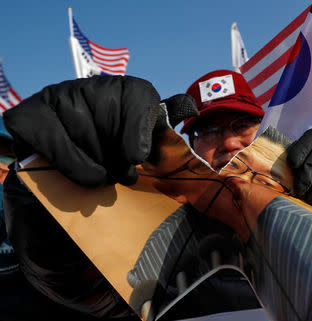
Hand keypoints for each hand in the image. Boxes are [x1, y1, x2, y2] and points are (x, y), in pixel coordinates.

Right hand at [3, 76, 197, 186]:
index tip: (137, 158)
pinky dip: (73, 167)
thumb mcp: (142, 142)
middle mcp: (92, 84)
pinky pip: (55, 144)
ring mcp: (59, 96)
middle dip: (117, 159)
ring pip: (86, 139)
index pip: (139, 97)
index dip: (139, 129)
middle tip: (121, 175)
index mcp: (127, 89)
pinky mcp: (31, 115)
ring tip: (103, 175)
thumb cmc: (113, 153)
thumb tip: (188, 106)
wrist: (67, 157)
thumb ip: (160, 130)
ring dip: (96, 167)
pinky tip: (85, 176)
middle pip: (110, 125)